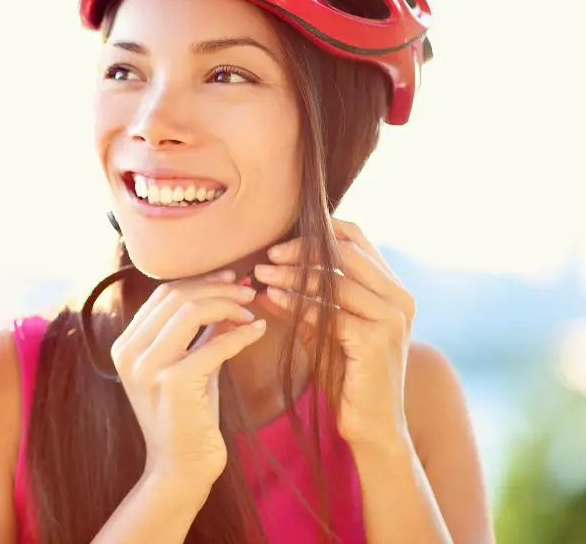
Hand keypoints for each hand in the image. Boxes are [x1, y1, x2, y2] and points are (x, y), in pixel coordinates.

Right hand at [111, 270, 267, 484]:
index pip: (163, 294)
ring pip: (191, 311)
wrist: (180, 468)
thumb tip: (224, 294)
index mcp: (126, 345)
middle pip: (176, 296)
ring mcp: (148, 367)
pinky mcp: (174, 383)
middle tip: (248, 291)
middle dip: (217, 288)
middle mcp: (130, 352)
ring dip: (227, 305)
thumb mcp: (190, 365)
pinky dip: (240, 335)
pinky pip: (214, 345)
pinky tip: (258, 332)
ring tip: (251, 310)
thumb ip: (198, 333)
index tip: (230, 278)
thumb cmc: (188, 417)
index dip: (200, 280)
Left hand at [253, 218, 415, 449]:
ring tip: (260, 273)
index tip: (282, 239)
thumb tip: (265, 276)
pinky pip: (327, 312)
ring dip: (292, 275)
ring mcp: (390, 319)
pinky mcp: (374, 341)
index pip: (358, 240)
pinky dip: (296, 303)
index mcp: (394, 291)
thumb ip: (304, 302)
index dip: (319, 232)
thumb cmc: (348, 378)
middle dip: (302, 249)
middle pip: (345, 253)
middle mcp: (399, 300)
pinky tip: (271, 299)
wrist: (373, 428)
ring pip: (334, 281)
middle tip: (268, 253)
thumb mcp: (324, 332)